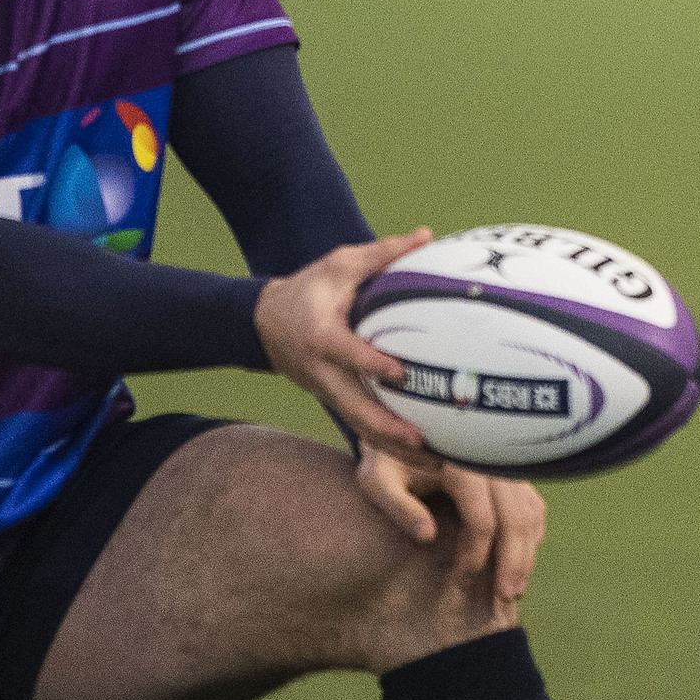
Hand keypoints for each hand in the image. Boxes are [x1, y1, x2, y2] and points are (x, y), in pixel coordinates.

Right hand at [254, 229, 434, 456]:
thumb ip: (383, 254)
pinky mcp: (334, 399)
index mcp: (321, 335)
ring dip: (392, 448)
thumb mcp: (340, 264)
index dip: (372, 364)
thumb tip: (427, 234)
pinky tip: (423, 456)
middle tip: (423, 444)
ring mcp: (326, 390)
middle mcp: (322, 371)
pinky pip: (360, 424)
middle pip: (353, 407)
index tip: (401, 374)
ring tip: (435, 465)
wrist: (264, 322)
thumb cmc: (310, 288)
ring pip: (358, 425)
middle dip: (387, 429)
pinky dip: (387, 442)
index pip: (348, 353)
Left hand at [353, 442, 546, 601]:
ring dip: (527, 553)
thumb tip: (428, 537)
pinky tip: (521, 559)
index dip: (476, 554)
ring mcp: (505, 465)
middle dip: (514, 562)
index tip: (461, 580)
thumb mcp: (377, 480)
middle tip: (507, 598)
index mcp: (461, 464)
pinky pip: (533, 504)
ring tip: (515, 588)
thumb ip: (399, 507)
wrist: (402, 428)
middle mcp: (491, 461)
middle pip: (516, 518)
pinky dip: (531, 534)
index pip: (483, 519)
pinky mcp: (511, 472)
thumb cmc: (386, 460)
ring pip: (530, 512)